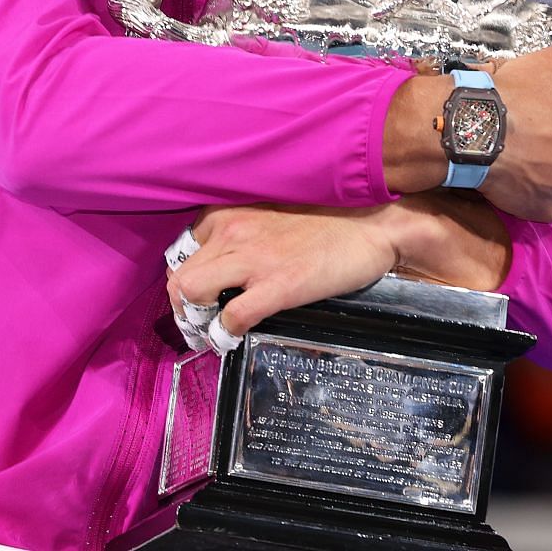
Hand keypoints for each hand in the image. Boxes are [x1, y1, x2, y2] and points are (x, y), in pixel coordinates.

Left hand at [168, 204, 405, 344]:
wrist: (372, 223)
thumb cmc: (328, 219)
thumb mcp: (271, 214)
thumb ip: (242, 232)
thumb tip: (224, 266)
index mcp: (229, 212)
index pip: (183, 250)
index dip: (186, 279)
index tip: (199, 297)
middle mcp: (232, 230)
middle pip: (179, 276)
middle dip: (184, 306)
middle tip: (201, 322)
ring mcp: (253, 258)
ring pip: (191, 291)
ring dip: (196, 319)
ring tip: (210, 332)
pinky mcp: (278, 285)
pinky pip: (231, 316)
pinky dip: (224, 334)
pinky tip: (232, 338)